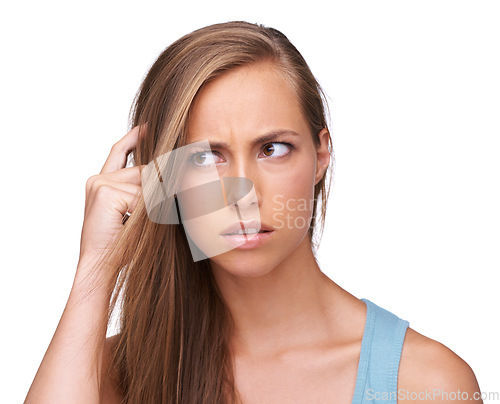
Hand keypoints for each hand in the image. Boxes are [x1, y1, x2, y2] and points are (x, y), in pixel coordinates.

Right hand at [78, 124, 145, 262]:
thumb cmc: (119, 244)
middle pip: (143, 171)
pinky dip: (145, 211)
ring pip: (144, 182)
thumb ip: (145, 192)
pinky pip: (140, 195)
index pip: (119, 153)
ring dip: (152, 204)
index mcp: (102, 183)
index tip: (148, 126)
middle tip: (154, 208)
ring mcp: (99, 183)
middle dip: (157, 188)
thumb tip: (166, 175)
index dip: (134, 138)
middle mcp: (98, 179)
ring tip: (134, 223)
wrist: (100, 265)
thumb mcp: (135, 214)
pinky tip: (127, 224)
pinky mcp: (104, 191)